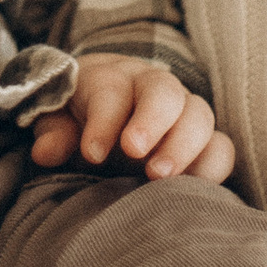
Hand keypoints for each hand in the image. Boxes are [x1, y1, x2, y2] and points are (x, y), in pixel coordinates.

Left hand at [29, 56, 234, 183]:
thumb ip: (53, 134)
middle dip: (152, 122)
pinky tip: (194, 188)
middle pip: (164, 92)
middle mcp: (152, 86)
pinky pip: (221, 146)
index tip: (92, 154)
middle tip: (134, 156)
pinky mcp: (205, 138)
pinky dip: (213, 165)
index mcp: (111, 78)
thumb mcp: (57, 121)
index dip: (103, 121)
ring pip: (198, 115)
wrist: (108, 109)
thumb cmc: (80, 119)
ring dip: (184, 146)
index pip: (111, 91)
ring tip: (160, 178)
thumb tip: (44, 153)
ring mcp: (183, 110)